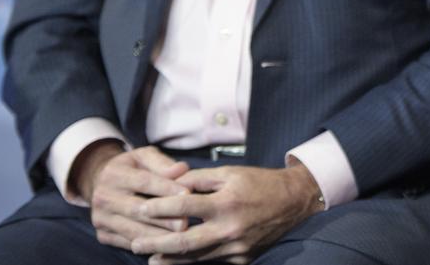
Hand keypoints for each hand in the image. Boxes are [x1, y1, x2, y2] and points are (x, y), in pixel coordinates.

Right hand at [76, 143, 190, 251]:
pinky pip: (126, 242)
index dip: (166, 188)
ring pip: (132, 230)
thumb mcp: (144, 156)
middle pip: (137, 210)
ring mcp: (101, 218)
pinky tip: (165, 246)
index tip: (187, 194)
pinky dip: (146, 246)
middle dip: (162, 218)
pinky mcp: (103, 235)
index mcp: (114, 174)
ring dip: (156, 236)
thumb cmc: (132, 168)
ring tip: (179, 237)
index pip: (143, 182)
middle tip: (185, 223)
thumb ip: (162, 162)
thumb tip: (181, 169)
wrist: (100, 182)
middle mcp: (103, 197)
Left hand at [133, 162, 323, 264]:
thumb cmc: (260, 183)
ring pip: (196, 258)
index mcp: (227, 201)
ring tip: (151, 259)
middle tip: (135, 245)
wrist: (294, 201)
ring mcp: (237, 246)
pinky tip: (179, 261)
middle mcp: (230, 227)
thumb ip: (200, 179)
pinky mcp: (243, 258)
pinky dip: (194, 262)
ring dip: (170, 259)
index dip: (159, 207)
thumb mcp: (231, 173)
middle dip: (156, 244)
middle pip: (184, 242)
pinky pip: (213, 262)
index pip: (184, 205)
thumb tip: (172, 185)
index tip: (140, 208)